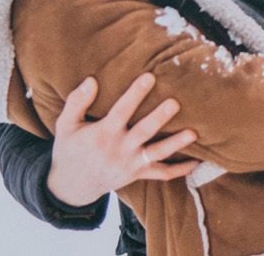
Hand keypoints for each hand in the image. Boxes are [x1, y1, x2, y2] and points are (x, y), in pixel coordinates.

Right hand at [45, 73, 197, 207]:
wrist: (71, 186)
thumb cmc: (70, 149)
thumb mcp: (66, 126)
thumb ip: (77, 102)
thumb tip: (91, 80)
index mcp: (103, 134)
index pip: (121, 111)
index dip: (135, 94)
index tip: (149, 77)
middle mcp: (119, 149)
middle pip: (143, 132)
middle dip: (159, 118)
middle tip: (175, 103)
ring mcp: (130, 164)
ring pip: (156, 154)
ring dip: (175, 144)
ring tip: (193, 133)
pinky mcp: (138, 174)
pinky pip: (161, 174)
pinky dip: (179, 170)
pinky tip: (197, 162)